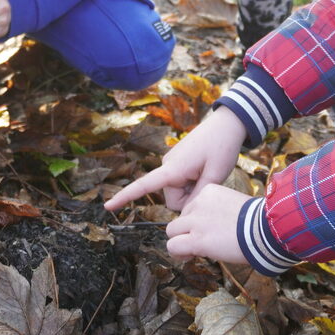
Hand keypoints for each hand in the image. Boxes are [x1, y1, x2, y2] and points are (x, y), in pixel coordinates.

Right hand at [104, 107, 247, 211]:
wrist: (227, 124)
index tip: (107, 207)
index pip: (144, 185)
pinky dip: (192, 182)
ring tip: (208, 172)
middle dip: (188, 198)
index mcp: (173, 168)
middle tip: (208, 181)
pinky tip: (204, 169)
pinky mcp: (177, 161)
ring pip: (177, 192)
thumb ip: (199, 196)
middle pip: (172, 199)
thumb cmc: (222, 147)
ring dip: (192, 189)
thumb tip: (185, 211)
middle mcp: (168, 165)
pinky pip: (181, 181)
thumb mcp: (216, 176)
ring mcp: (172, 162)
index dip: (125, 197)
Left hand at [165, 184, 248, 262]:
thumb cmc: (256, 221)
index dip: (197, 221)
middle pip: (180, 218)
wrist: (265, 229)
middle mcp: (199, 203)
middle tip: (201, 242)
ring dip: (180, 242)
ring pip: (172, 231)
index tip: (210, 230)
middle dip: (187, 231)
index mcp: (209, 191)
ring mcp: (196, 221)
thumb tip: (209, 229)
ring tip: (190, 251)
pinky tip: (188, 256)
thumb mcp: (233, 205)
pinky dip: (178, 254)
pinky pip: (173, 246)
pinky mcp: (197, 239)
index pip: (191, 206)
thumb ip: (217, 211)